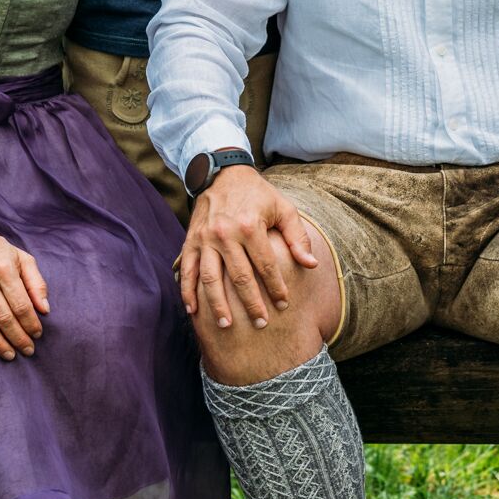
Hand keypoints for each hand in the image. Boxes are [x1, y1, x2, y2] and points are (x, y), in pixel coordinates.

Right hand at [0, 222, 48, 359]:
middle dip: (17, 338)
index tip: (38, 335)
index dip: (31, 323)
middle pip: (2, 317)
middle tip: (28, 350)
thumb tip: (45, 310)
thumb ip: (36, 283)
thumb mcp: (23, 259)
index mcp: (4, 268)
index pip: (21, 304)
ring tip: (9, 355)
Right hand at [180, 165, 318, 329]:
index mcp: (249, 226)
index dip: (276, 287)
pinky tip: (194, 311)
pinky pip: (187, 269)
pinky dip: (187, 291)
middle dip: (251, 303)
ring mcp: (205, 238)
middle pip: (239, 277)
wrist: (223, 173)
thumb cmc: (258, 195)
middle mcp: (225, 234)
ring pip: (210, 278)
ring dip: (218, 305)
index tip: (284, 304)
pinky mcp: (190, 240)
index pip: (265, 265)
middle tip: (261, 324)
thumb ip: (297, 237)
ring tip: (227, 326)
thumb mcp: (283, 208)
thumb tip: (311, 265)